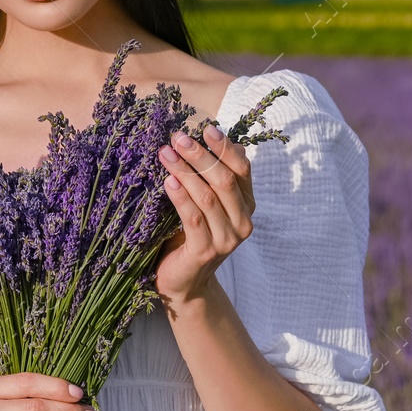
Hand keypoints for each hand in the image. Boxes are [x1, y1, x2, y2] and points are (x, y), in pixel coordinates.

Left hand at [154, 124, 254, 306]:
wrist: (184, 282)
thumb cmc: (189, 235)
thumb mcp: (205, 203)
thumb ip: (212, 177)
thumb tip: (219, 138)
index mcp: (246, 205)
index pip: (242, 168)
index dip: (224, 147)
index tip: (205, 128)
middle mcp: (243, 222)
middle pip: (225, 179)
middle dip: (200, 155)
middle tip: (177, 138)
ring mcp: (226, 239)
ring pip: (208, 197)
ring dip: (185, 172)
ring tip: (166, 154)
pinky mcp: (205, 252)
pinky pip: (194, 219)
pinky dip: (181, 197)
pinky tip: (168, 182)